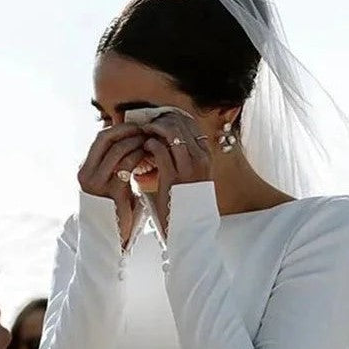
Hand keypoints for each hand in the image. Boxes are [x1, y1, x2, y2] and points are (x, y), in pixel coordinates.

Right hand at [78, 123, 145, 244]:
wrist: (111, 240)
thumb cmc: (115, 213)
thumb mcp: (111, 186)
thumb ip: (115, 167)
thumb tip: (131, 143)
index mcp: (85, 171)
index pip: (100, 138)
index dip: (119, 128)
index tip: (136, 126)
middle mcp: (87, 175)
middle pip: (106, 138)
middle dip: (127, 130)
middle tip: (145, 128)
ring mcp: (97, 183)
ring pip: (118, 149)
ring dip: (137, 141)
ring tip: (151, 141)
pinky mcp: (112, 192)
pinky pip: (128, 165)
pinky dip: (141, 156)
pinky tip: (152, 156)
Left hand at [141, 112, 212, 235]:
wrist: (188, 231)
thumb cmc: (184, 207)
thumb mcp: (190, 180)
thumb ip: (182, 160)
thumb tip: (166, 143)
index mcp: (206, 157)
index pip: (191, 123)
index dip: (172, 117)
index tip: (158, 118)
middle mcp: (201, 159)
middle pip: (181, 123)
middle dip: (161, 120)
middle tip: (146, 124)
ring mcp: (189, 167)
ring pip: (171, 132)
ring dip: (153, 130)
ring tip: (142, 134)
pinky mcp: (173, 177)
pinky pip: (159, 150)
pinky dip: (148, 145)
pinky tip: (142, 149)